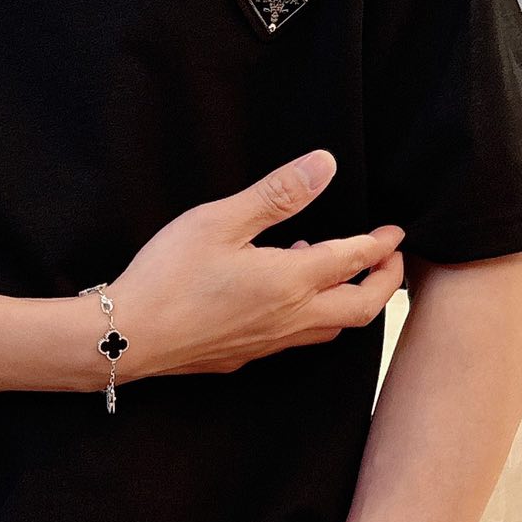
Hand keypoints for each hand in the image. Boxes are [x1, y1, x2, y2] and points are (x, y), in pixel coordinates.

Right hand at [112, 150, 404, 380]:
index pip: (354, 262)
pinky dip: (310, 318)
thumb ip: (277, 194)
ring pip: (330, 330)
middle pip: (360, 309)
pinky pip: (295, 341)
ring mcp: (267, 344)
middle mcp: (289, 319)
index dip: (380, 245)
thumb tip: (324, 165)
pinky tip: (283, 298)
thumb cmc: (167, 276)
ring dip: (347, 303)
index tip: (395, 233)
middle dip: (383, 283)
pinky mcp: (244, 357)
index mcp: (290, 281)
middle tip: (389, 261)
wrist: (126, 338)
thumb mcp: (220, 221)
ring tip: (336, 274)